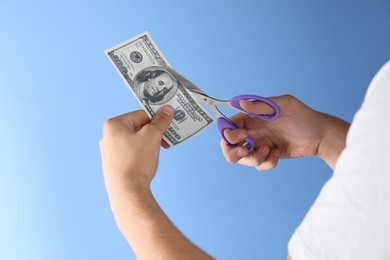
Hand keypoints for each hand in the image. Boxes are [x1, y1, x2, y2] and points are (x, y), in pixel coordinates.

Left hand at [100, 106, 173, 192]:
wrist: (127, 190)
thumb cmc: (136, 161)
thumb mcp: (152, 136)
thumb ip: (160, 121)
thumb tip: (167, 110)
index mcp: (113, 125)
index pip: (140, 114)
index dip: (156, 118)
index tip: (168, 123)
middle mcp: (108, 137)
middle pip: (138, 127)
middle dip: (154, 132)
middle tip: (167, 138)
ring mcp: (110, 152)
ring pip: (135, 140)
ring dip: (150, 143)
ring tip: (159, 150)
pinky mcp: (115, 164)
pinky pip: (132, 152)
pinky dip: (143, 153)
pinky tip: (150, 160)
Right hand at [221, 95, 348, 170]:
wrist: (320, 135)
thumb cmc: (303, 116)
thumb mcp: (284, 105)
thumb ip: (261, 105)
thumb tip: (241, 103)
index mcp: (251, 117)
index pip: (229, 126)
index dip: (229, 133)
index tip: (243, 136)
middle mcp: (252, 131)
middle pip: (228, 146)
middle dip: (232, 152)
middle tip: (245, 151)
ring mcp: (258, 145)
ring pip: (242, 159)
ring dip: (253, 158)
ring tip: (268, 151)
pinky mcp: (267, 156)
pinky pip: (258, 165)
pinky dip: (267, 163)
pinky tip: (278, 153)